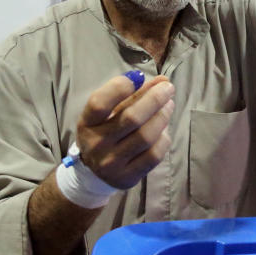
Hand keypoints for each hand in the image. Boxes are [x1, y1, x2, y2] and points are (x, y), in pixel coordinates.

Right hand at [75, 74, 174, 188]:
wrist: (95, 173)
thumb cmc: (105, 132)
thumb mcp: (108, 113)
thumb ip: (132, 95)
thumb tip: (162, 80)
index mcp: (86, 123)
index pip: (99, 103)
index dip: (119, 88)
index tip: (139, 77)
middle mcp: (96, 144)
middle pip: (131, 118)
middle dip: (154, 99)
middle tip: (168, 88)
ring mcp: (111, 163)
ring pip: (146, 136)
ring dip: (162, 116)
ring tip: (169, 105)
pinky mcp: (127, 177)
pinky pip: (154, 155)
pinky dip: (164, 138)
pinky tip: (164, 129)